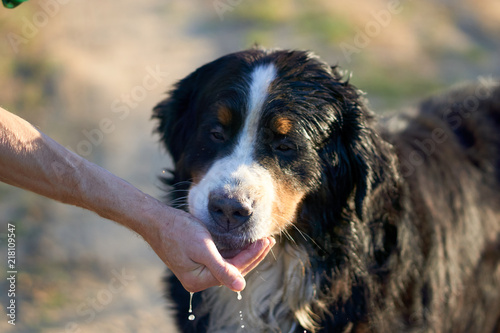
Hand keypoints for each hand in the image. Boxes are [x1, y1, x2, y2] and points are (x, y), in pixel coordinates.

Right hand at [144, 207, 274, 291]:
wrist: (155, 220)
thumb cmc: (177, 231)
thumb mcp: (202, 248)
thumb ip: (222, 268)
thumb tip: (240, 287)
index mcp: (200, 279)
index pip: (235, 270)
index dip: (253, 255)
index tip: (266, 241)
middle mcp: (200, 279)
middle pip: (234, 268)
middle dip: (253, 254)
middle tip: (269, 240)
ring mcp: (198, 270)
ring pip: (229, 263)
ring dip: (245, 252)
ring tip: (262, 240)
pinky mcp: (197, 260)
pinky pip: (220, 258)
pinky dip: (233, 250)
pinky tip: (244, 243)